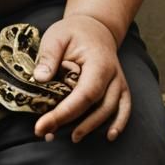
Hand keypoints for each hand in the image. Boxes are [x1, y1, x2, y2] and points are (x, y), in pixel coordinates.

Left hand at [31, 14, 130, 142]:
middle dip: (72, 123)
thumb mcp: (56, 37)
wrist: (95, 27)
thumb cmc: (73, 33)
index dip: (64, 112)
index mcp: (98, 62)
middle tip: (46, 133)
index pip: (84, 93)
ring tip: (68, 137)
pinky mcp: (120, 88)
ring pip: (109, 111)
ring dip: (90, 127)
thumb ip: (49, 56)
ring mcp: (120, 82)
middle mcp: (113, 74)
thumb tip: (40, 79)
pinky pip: (124, 108)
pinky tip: (109, 137)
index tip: (42, 125)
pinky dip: (119, 123)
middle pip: (98, 106)